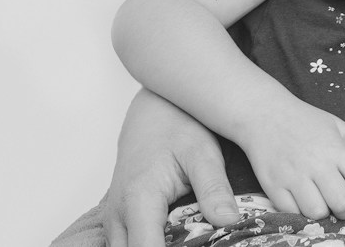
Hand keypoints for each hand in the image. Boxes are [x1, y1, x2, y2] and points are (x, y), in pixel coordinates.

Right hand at [103, 90, 239, 246]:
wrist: (153, 110)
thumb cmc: (177, 126)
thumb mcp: (203, 153)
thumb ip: (214, 189)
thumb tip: (229, 222)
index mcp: (139, 200)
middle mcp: (118, 214)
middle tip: (205, 241)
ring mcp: (115, 218)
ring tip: (196, 237)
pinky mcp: (120, 217)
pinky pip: (131, 242)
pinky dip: (154, 243)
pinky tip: (183, 237)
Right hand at [236, 101, 344, 219]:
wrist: (265, 115)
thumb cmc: (306, 121)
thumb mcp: (340, 126)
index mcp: (338, 150)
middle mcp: (317, 165)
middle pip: (342, 204)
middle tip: (344, 207)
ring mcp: (294, 177)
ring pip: (317, 213)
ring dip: (324, 214)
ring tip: (322, 203)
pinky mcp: (273, 186)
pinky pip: (292, 213)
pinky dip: (300, 214)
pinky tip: (303, 203)